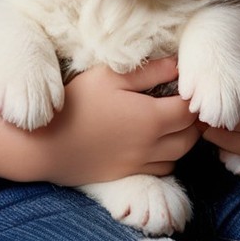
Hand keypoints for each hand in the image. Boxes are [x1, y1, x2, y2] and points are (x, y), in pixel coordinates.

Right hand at [24, 57, 201, 186]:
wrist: (46, 143)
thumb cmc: (77, 102)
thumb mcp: (110, 77)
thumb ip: (148, 71)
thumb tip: (177, 65)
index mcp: (150, 118)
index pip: (189, 110)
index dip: (193, 97)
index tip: (185, 85)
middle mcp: (151, 146)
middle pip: (190, 137)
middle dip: (192, 120)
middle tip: (182, 102)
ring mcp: (139, 164)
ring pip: (178, 156)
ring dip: (181, 139)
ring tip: (169, 121)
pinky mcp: (126, 175)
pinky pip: (160, 170)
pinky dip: (165, 156)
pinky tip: (151, 141)